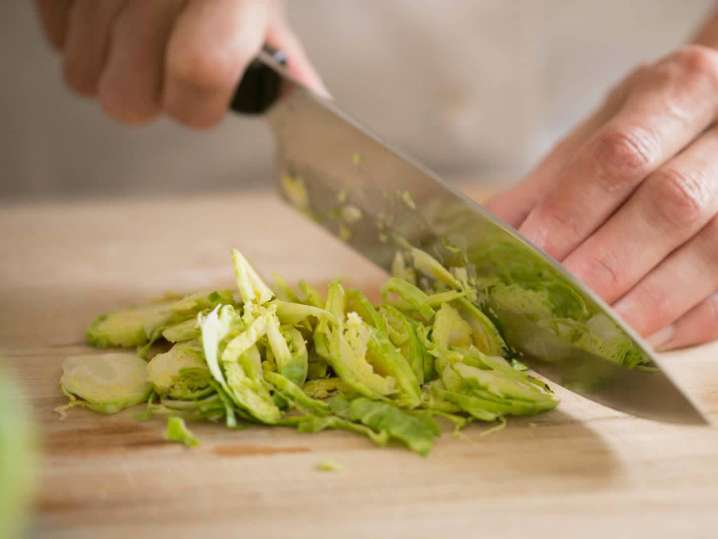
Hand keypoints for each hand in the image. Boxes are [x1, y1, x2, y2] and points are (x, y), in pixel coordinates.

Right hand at [34, 0, 326, 127]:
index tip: (201, 100)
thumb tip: (312, 104)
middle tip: (164, 66)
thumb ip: (283, 59)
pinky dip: (81, 35)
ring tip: (139, 28)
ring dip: (113, 65)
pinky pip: (55, 40)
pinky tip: (110, 11)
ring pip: (82, 75)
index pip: (200, 70)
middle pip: (126, 98)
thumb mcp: (259, 2)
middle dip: (148, 96)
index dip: (196, 104)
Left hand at [487, 45, 717, 350]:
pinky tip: (643, 339)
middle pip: (670, 205)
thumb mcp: (602, 129)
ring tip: (592, 334)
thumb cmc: (653, 123)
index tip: (529, 256)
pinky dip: (686, 321)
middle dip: (606, 264)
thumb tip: (489, 234)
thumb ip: (550, 181)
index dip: (571, 212)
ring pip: (711, 253)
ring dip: (646, 303)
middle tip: (555, 305)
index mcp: (679, 88)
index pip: (619, 155)